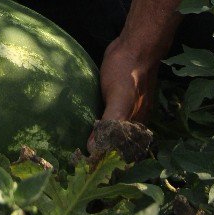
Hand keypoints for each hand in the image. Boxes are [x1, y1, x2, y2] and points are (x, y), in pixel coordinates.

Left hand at [87, 35, 158, 152]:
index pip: (122, 155)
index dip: (107, 163)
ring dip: (98, 137)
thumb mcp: (119, 99)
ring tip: (77, 144)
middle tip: (76, 159)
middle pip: (116, 145)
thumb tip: (94, 150)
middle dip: (100, 153)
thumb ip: (111, 124)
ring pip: (111, 131)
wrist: (135, 45)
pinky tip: (85, 120)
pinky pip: (107, 115)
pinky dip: (97, 121)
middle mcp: (133, 122)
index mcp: (137, 128)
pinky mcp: (117, 97)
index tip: (86, 169)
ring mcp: (126, 109)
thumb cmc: (128, 72)